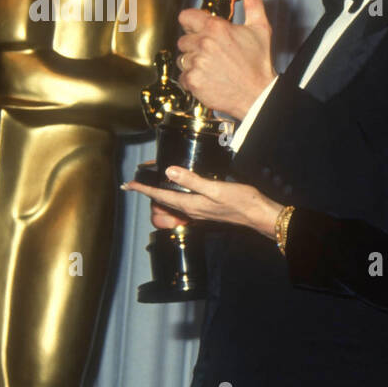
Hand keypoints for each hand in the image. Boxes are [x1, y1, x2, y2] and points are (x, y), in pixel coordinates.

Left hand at [123, 165, 283, 240]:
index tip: (128, 184)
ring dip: (159, 194)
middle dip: (148, 191)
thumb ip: (192, 180)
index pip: (160, 196)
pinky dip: (173, 195)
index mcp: (190, 204)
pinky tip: (177, 189)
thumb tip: (169, 171)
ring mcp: (199, 211)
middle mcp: (191, 210)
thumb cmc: (241, 202)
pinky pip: (183, 203)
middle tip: (137, 181)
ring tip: (152, 184)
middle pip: (162, 201)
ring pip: (172, 202)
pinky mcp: (206, 210)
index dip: (143, 189)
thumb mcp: (215, 188)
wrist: (258, 215)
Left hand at [177, 0, 275, 119]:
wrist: (258, 95)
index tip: (199, 30)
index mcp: (217, 28)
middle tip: (213, 54)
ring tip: (213, 68)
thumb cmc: (259, 64)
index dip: (193, 24)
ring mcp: (197, 63)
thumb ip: (254, 1)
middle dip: (195, 46)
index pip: (186, 17)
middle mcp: (204, 44)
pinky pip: (182, 76)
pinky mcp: (193, 80)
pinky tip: (209, 79)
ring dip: (194, 63)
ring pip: (183, 58)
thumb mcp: (260, 28)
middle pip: (184, 40)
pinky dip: (193, 79)